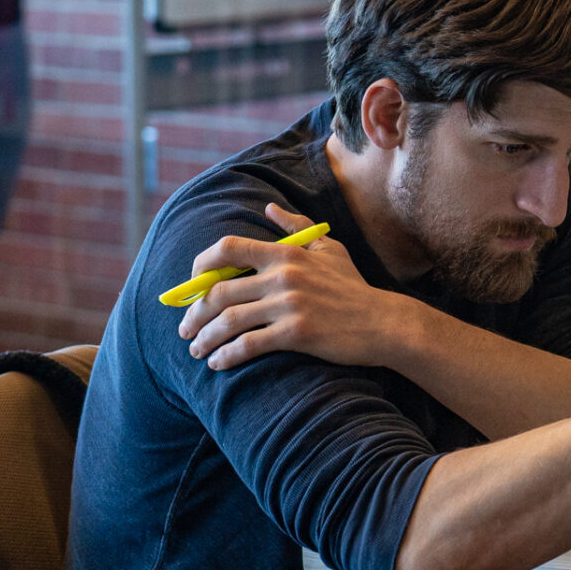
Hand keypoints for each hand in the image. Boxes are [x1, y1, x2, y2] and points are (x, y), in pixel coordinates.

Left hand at [178, 203, 415, 370]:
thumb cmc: (354, 287)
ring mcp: (290, 306)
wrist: (384, 323)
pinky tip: (218, 363)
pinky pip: (249, 345)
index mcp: (286, 253)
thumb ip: (296, 226)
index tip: (192, 284)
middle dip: (194, 313)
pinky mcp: (297, 334)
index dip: (201, 265)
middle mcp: (284, 276)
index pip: (228, 248)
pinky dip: (227, 355)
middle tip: (186, 328)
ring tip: (197, 350)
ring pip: (229, 321)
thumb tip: (269, 206)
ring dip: (205, 338)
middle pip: (219, 292)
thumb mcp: (329, 248)